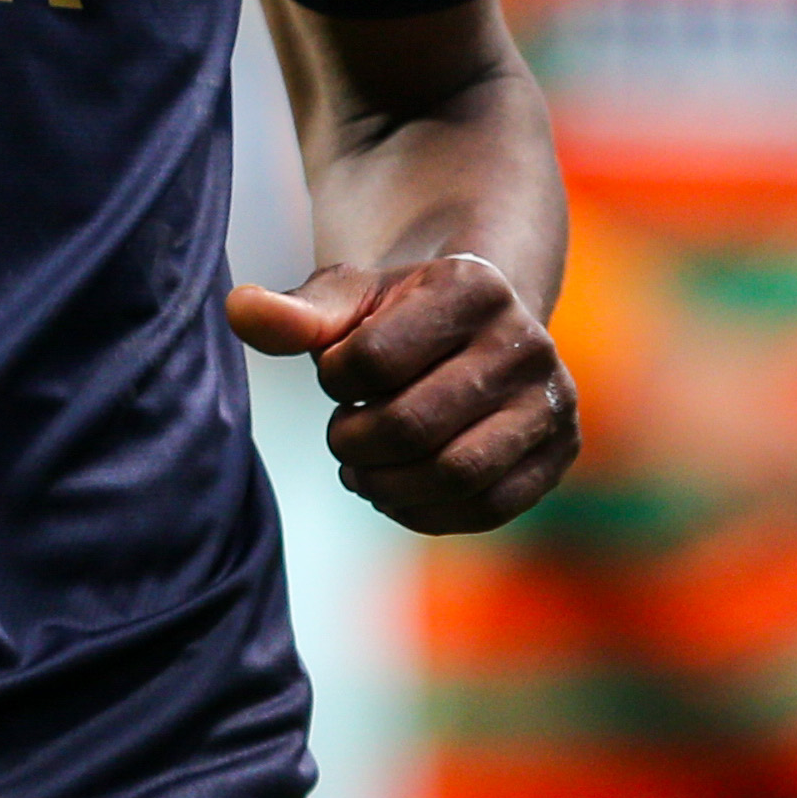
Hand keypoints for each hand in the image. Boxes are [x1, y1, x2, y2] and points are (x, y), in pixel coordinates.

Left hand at [227, 254, 579, 533]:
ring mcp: (551, 403)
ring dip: (387, 485)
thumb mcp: (348, 297)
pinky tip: (395, 492)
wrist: (478, 328)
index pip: (373, 358)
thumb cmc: (399, 312)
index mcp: (473, 285)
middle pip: (412, 424)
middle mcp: (527, 342)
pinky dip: (426, 512)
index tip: (333, 373)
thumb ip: (295, 311)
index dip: (333, 378)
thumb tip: (237, 309)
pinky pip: (486, 508)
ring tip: (359, 469)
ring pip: (453, 475)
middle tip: (338, 436)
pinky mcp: (559, 457)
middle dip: (354, 441)